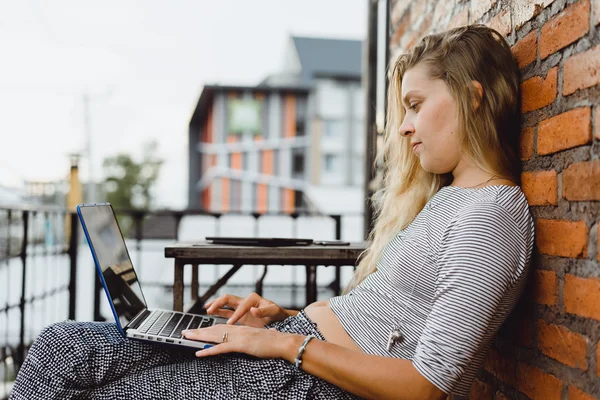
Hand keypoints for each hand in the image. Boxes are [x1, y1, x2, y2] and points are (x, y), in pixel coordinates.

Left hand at [182, 324, 303, 359]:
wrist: (283, 342)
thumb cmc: (273, 343)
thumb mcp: (256, 340)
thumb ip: (246, 340)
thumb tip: (239, 344)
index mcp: (241, 328)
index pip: (220, 327)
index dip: (207, 329)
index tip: (196, 331)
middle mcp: (238, 330)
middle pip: (214, 329)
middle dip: (198, 331)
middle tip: (185, 332)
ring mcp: (239, 336)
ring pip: (215, 336)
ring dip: (199, 337)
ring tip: (187, 338)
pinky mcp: (241, 344)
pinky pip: (221, 347)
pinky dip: (209, 351)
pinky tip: (199, 353)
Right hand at [204, 293, 290, 327]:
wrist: (279, 319)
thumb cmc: (277, 314)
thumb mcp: (273, 311)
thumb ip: (264, 311)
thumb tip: (253, 310)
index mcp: (253, 298)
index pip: (241, 306)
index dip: (235, 315)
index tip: (230, 323)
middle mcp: (245, 301)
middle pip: (228, 299)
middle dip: (218, 304)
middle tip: (209, 309)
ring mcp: (241, 308)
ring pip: (225, 304)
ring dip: (216, 305)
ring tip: (207, 309)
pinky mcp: (240, 315)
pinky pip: (227, 312)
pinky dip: (219, 312)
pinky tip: (211, 314)